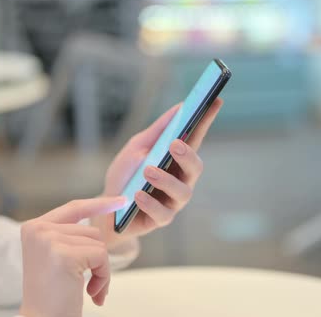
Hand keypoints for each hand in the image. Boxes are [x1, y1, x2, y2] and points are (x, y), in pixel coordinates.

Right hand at [19, 196, 124, 316]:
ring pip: (99, 244)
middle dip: (97, 259)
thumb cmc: (52, 297)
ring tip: (89, 289)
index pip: (73, 207)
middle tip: (90, 285)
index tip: (121, 200)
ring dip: (101, 270)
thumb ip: (71, 235)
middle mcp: (38, 230)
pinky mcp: (63, 254)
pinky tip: (90, 293)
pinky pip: (101, 256)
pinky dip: (103, 277)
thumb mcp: (56, 257)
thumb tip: (103, 212)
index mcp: (33, 228)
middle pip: (91, 231)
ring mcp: (49, 240)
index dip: (99, 204)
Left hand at [94, 98, 223, 246]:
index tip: (215, 100)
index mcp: (177, 159)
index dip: (206, 120)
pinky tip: (138, 194)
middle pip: (196, 168)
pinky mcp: (160, 220)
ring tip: (148, 171)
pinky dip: (150, 202)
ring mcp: (173, 201)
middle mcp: (180, 180)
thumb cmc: (125, 175)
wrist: (106, 208)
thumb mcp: (136, 148)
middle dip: (188, 155)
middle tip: (175, 144)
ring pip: (183, 192)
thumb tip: (180, 107)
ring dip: (165, 180)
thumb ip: (157, 131)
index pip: (196, 137)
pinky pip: (162, 213)